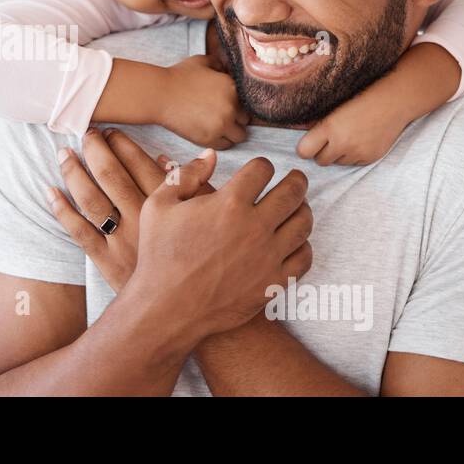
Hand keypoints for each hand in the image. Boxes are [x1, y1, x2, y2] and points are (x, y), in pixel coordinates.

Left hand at [48, 129, 204, 291]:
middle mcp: (142, 219)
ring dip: (74, 174)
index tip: (110, 131)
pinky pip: (79, 233)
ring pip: (91, 200)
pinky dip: (62, 211)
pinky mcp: (107, 262)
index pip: (138, 163)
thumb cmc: (202, 256)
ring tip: (64, 155)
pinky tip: (51, 192)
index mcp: (168, 205)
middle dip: (94, 151)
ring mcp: (122, 241)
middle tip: (85, 134)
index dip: (121, 144)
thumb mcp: (206, 218)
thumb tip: (165, 157)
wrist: (188, 306)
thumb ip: (191, 186)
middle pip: (110, 176)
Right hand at [50, 129, 313, 342]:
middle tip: (296, 179)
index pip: (262, 169)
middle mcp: (255, 226)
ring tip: (298, 208)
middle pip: (293, 192)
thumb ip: (185, 175)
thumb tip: (211, 155)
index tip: (259, 170)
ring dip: (303, 210)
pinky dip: (304, 246)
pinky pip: (304, 258)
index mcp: (229, 203)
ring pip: (303, 223)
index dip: (262, 165)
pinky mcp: (274, 283)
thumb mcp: (159, 205)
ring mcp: (268, 256)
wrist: (166, 308)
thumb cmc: (159, 255)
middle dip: (296, 180)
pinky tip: (294, 242)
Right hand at [160, 55, 249, 149]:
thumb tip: (226, 69)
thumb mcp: (201, 61)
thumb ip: (218, 64)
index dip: (236, 105)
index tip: (227, 107)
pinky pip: (226, 145)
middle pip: (244, 120)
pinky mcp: (210, 138)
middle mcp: (231, 106)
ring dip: (231, 133)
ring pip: (239, 136)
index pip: (245, 102)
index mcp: (232, 87)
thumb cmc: (177, 76)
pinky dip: (221, 141)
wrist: (159, 95)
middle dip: (235, 119)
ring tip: (219, 129)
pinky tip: (211, 134)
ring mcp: (222, 124)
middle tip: (222, 118)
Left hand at [296, 89, 407, 165]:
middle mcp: (343, 143)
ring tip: (350, 137)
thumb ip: (318, 125)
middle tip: (331, 139)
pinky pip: (353, 164)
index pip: (304, 151)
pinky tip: (361, 141)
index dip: (306, 148)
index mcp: (330, 127)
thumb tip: (300, 138)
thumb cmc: (362, 100)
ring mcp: (357, 153)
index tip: (310, 143)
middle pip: (320, 160)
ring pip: (337, 163)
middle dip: (322, 152)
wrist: (394, 102)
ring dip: (339, 154)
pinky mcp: (370, 158)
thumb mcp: (334, 109)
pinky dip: (354, 155)